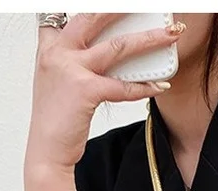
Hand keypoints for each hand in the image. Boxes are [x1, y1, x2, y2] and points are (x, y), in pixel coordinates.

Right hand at [25, 13, 185, 172]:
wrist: (47, 150)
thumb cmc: (56, 119)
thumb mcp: (57, 80)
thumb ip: (72, 60)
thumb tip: (105, 52)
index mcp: (50, 47)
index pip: (65, 15)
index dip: (88, 7)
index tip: (107, 4)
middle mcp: (58, 52)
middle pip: (94, 17)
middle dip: (122, 7)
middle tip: (147, 5)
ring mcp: (70, 69)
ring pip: (117, 47)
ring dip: (149, 39)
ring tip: (171, 35)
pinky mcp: (85, 91)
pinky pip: (122, 86)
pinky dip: (144, 87)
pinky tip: (161, 85)